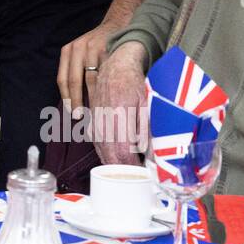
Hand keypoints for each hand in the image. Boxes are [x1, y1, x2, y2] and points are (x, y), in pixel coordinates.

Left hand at [56, 17, 125, 111]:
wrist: (117, 24)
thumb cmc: (98, 45)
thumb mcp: (82, 52)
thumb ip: (76, 70)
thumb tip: (74, 101)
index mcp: (68, 51)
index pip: (63, 79)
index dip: (66, 98)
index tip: (70, 112)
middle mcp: (77, 48)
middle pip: (74, 80)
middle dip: (76, 101)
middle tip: (78, 117)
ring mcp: (92, 48)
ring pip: (90, 79)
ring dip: (92, 98)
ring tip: (94, 112)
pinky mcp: (107, 50)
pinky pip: (105, 74)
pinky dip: (106, 88)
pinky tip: (108, 98)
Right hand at [88, 41, 147, 165]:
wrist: (116, 65)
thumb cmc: (134, 83)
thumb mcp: (146, 106)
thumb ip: (147, 131)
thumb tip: (151, 155)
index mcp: (119, 119)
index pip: (124, 155)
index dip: (133, 170)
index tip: (143, 176)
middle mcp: (104, 123)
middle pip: (110, 157)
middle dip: (123, 172)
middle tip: (136, 179)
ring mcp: (96, 122)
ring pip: (102, 152)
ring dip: (113, 165)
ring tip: (126, 174)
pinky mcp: (93, 120)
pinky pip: (96, 143)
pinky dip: (105, 154)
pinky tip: (113, 160)